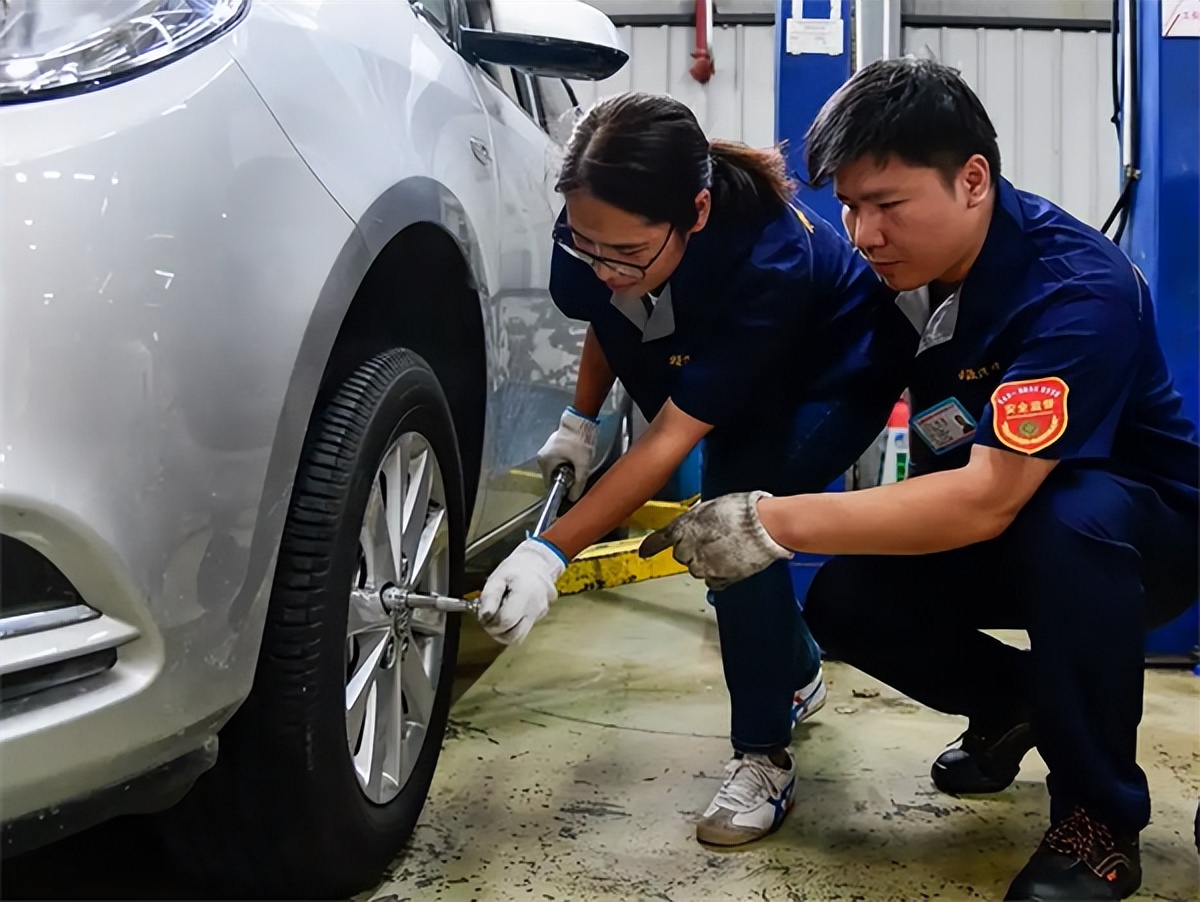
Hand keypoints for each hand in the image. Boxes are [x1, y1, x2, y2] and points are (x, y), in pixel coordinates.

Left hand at [477, 537, 566, 643]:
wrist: (538, 562)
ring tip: (498, 617)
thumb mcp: (498, 576)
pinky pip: (524, 628)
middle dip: (497, 632)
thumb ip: (490, 596)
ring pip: (520, 636)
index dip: (491, 623)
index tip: (484, 616)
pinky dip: (513, 626)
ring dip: (505, 632)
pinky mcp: (540, 616)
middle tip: (488, 620)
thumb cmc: (517, 567)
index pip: (506, 621)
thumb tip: (484, 616)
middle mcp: (535, 609)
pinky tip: (509, 612)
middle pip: (514, 636)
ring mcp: (540, 614)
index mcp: (525, 595)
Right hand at [537, 407, 597, 500]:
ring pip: (555, 467)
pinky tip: (574, 457)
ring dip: (565, 468)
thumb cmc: (579, 442)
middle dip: (564, 477)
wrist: (581, 421)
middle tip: (577, 473)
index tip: (571, 485)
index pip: (550, 483)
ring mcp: (546, 449)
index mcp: (545, 461)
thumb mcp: (583, 464)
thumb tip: (573, 498)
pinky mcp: (552, 445)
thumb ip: (579, 482)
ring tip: (577, 464)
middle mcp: (542, 456)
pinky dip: (564, 461)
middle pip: (552, 475)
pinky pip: (556, 459)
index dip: (561, 487)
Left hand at [638, 491, 792, 588]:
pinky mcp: (721, 579)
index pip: (659, 540)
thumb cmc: (740, 510)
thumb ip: (696, 520)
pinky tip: (729, 563)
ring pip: (696, 569)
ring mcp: (704, 567)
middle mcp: (688, 550)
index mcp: (683, 529)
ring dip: (705, 561)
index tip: (644, 552)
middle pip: (680, 555)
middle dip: (690, 549)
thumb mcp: (710, 507)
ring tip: (725, 548)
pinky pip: (712, 581)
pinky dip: (718, 574)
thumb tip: (695, 525)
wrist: (763, 525)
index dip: (650, 546)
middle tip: (709, 539)